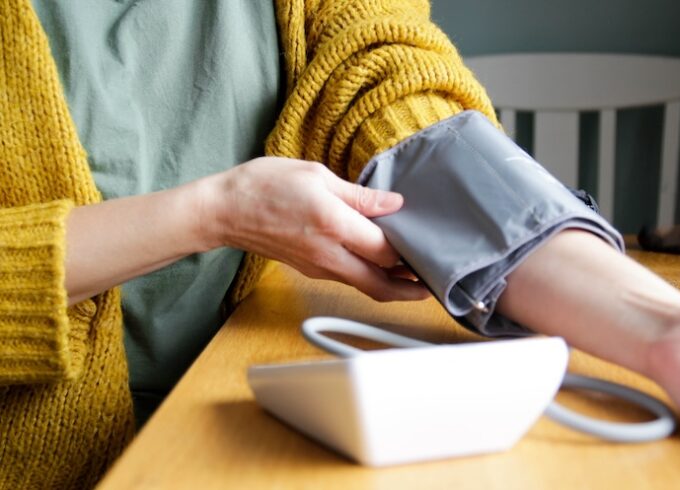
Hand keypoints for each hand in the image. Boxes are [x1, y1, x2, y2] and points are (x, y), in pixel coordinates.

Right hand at [200, 157, 428, 301]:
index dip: (411, 253)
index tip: (429, 248)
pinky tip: (379, 265)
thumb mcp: (316, 175)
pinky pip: (348, 279)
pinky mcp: (310, 270)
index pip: (385, 250)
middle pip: (380, 284)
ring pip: (364, 286)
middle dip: (409, 289)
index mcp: (333, 225)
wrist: (225, 210)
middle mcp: (328, 254)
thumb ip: (359, 195)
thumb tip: (393, 204)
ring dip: (392, 286)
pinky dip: (370, 277)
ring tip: (414, 277)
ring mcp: (318, 267)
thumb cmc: (265, 185)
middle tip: (431, 285)